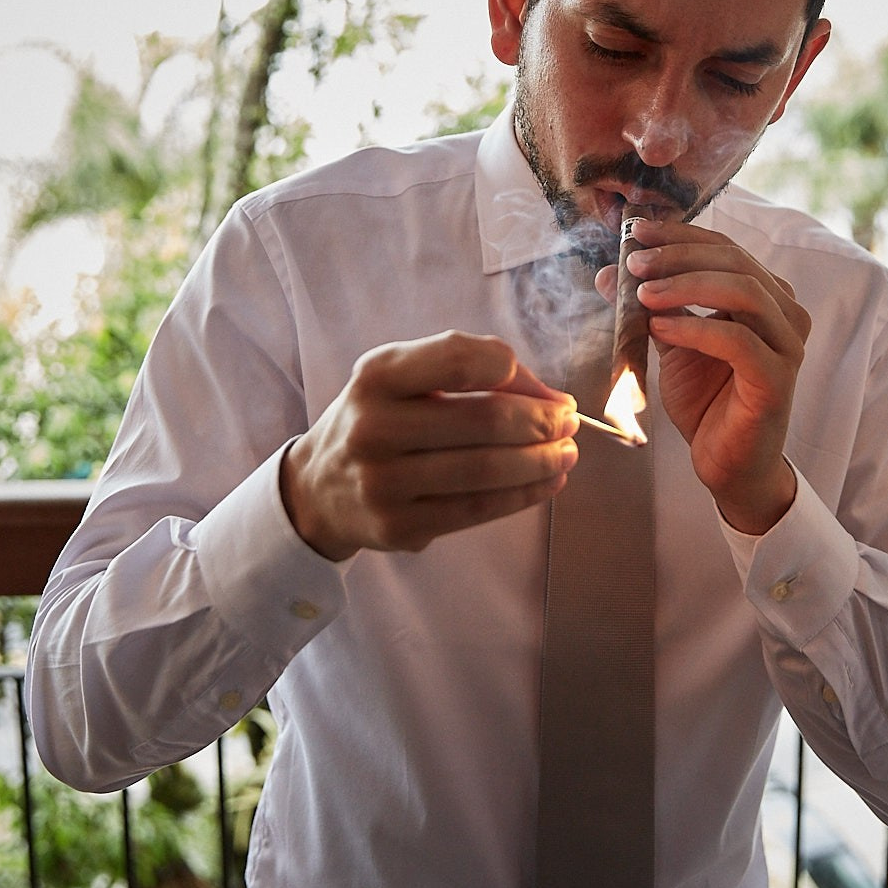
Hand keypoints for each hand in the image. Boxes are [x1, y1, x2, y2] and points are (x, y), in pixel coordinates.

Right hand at [281, 331, 577, 559]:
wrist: (317, 488)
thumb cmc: (378, 418)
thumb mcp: (403, 376)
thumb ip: (468, 369)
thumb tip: (549, 397)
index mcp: (377, 376)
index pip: (462, 360)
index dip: (519, 374)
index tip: (547, 391)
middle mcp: (373, 427)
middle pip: (483, 421)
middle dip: (541, 423)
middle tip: (569, 424)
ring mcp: (383, 483)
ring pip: (486, 471)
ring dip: (541, 462)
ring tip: (567, 454)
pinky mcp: (398, 527)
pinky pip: (476, 510)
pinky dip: (522, 496)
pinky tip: (547, 484)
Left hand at [598, 218, 804, 533]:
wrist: (728, 464)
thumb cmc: (707, 402)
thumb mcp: (672, 343)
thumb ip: (651, 306)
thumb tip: (609, 272)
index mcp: (766, 296)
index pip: (725, 247)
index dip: (680, 235)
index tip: (636, 233)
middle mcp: (785, 314)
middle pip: (734, 260)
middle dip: (679, 255)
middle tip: (634, 263)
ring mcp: (787, 345)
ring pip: (742, 291)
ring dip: (686, 285)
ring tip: (643, 294)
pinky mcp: (777, 378)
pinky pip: (737, 340)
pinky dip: (694, 328)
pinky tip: (659, 330)